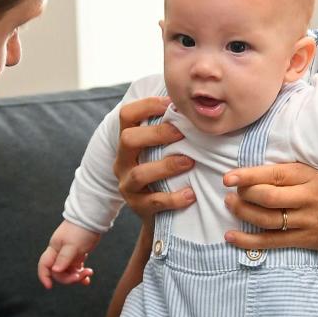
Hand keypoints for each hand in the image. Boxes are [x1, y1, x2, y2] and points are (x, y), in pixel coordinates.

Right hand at [37, 220, 99, 287]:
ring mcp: (68, 254)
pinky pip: (77, 268)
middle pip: (58, 272)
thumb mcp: (73, 245)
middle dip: (69, 277)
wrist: (92, 219)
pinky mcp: (77, 254)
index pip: (44, 265)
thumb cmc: (81, 230)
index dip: (44, 276)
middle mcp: (59, 253)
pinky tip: (88, 277)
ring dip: (78, 276)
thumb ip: (64, 258)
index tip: (50, 286)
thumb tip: (55, 270)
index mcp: (54, 249)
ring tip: (89, 273)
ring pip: (68, 271)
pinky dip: (81, 273)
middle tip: (82, 275)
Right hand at [114, 96, 195, 223]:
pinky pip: (153, 202)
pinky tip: (191, 194)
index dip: (146, 105)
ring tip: (190, 162)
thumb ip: (170, 128)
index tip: (170, 103)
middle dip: (156, 134)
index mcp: (128, 142)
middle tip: (182, 132)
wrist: (157, 214)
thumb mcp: (160, 149)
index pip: (127, 115)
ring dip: (167, 166)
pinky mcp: (138, 207)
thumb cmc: (164, 171)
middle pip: (128, 139)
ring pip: (139, 173)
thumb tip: (194, 102)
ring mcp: (127, 185)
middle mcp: (122, 161)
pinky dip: (173, 198)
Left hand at [222, 162, 317, 251]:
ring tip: (229, 206)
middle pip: (267, 197)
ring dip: (242, 213)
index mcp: (309, 177)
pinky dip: (249, 241)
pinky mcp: (306, 240)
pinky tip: (232, 236)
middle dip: (243, 195)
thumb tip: (260, 170)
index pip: (273, 174)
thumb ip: (294, 172)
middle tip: (230, 192)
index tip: (228, 177)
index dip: (248, 176)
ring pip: (266, 219)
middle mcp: (307, 198)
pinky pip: (272, 242)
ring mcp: (306, 221)